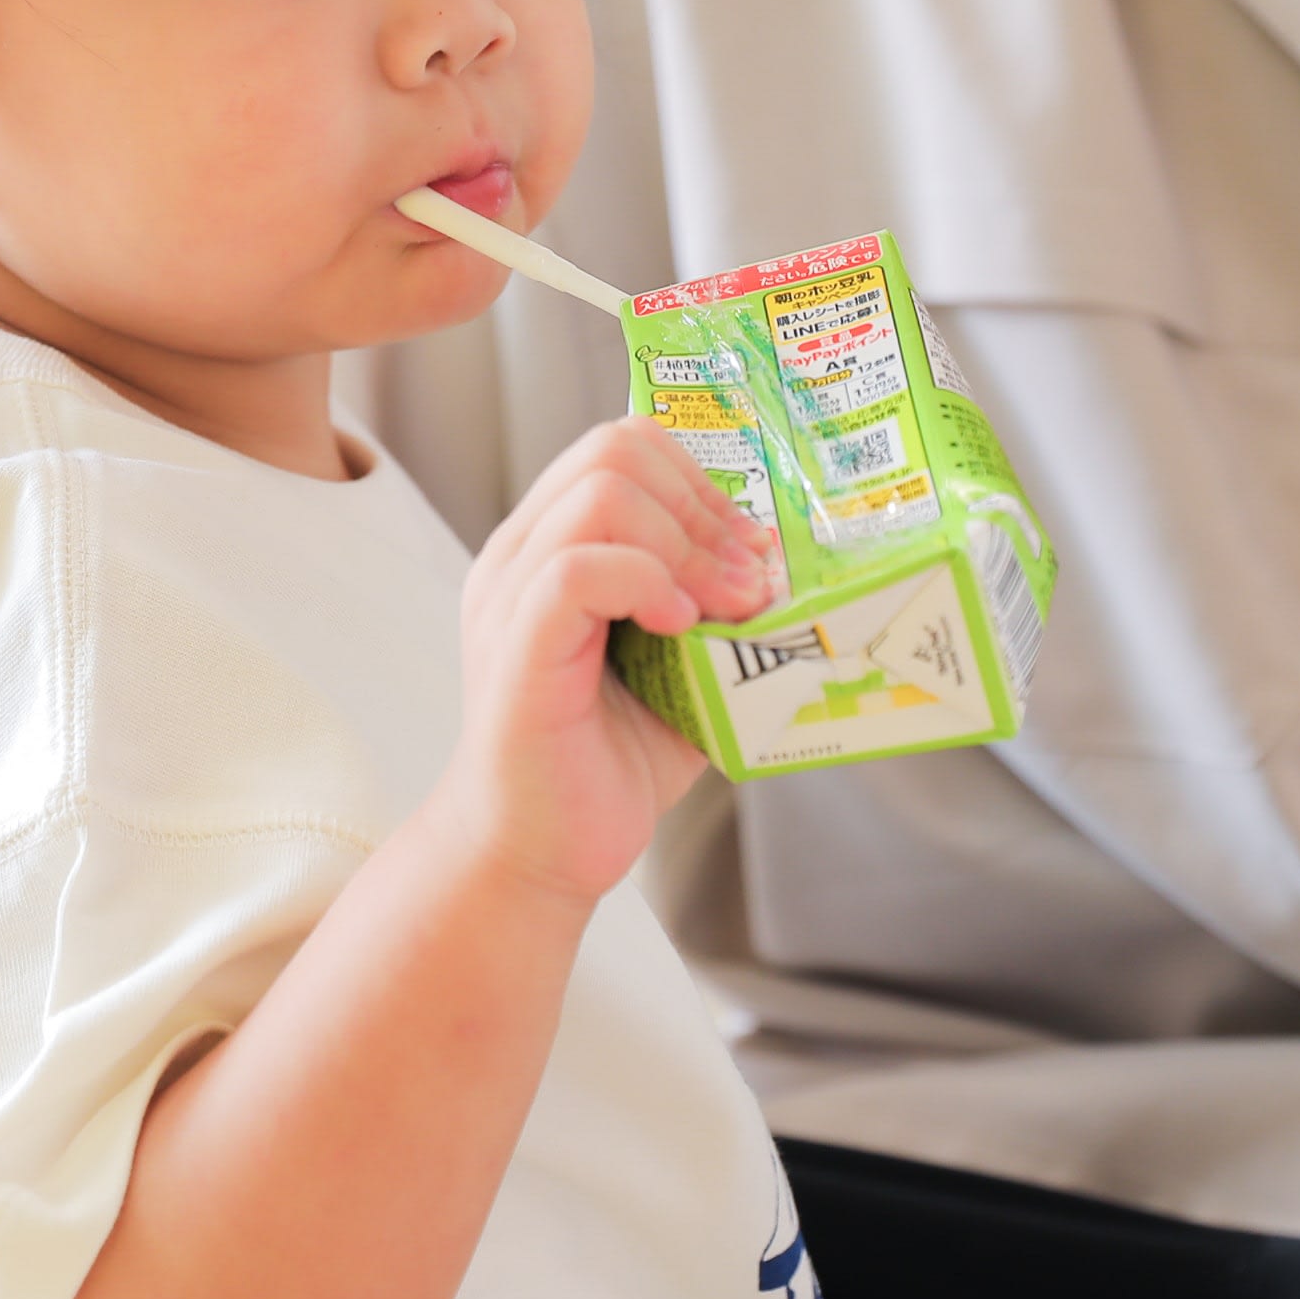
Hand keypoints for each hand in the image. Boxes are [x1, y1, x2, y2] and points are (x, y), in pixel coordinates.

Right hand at [441, 418, 780, 905]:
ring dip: (687, 545)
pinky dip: (646, 582)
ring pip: (600, 494)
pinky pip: (576, 570)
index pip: (621, 447)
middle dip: (703, 507)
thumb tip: (788, 572)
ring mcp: (511, 597)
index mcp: (552, 547)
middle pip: (613, 450)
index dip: (701, 483)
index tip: (750, 549)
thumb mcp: (683, 666)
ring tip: (723, 608)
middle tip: (746, 581)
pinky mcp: (517, 648)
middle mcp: (521, 556)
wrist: (542, 851)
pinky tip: (680, 627)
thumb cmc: (606, 760)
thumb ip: (714, 610)